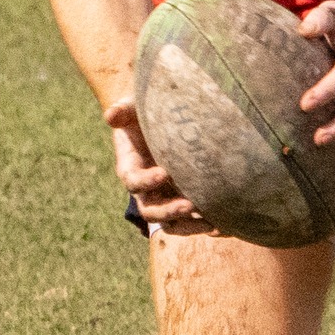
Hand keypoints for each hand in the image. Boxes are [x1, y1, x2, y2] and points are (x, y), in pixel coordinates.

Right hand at [103, 95, 214, 235]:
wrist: (167, 122)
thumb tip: (111, 116)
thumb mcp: (134, 107)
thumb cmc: (148, 113)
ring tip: (210, 223)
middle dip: (169, 210)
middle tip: (190, 205)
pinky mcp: (183, 201)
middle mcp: (146, 189)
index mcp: (131, 167)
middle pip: (150, 210)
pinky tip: (223, 225)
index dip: (145, 181)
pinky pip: (190, 222)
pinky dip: (204, 225)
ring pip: (171, 223)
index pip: (132, 181)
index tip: (164, 173)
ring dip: (188, 226)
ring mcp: (165, 198)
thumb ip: (123, 110)